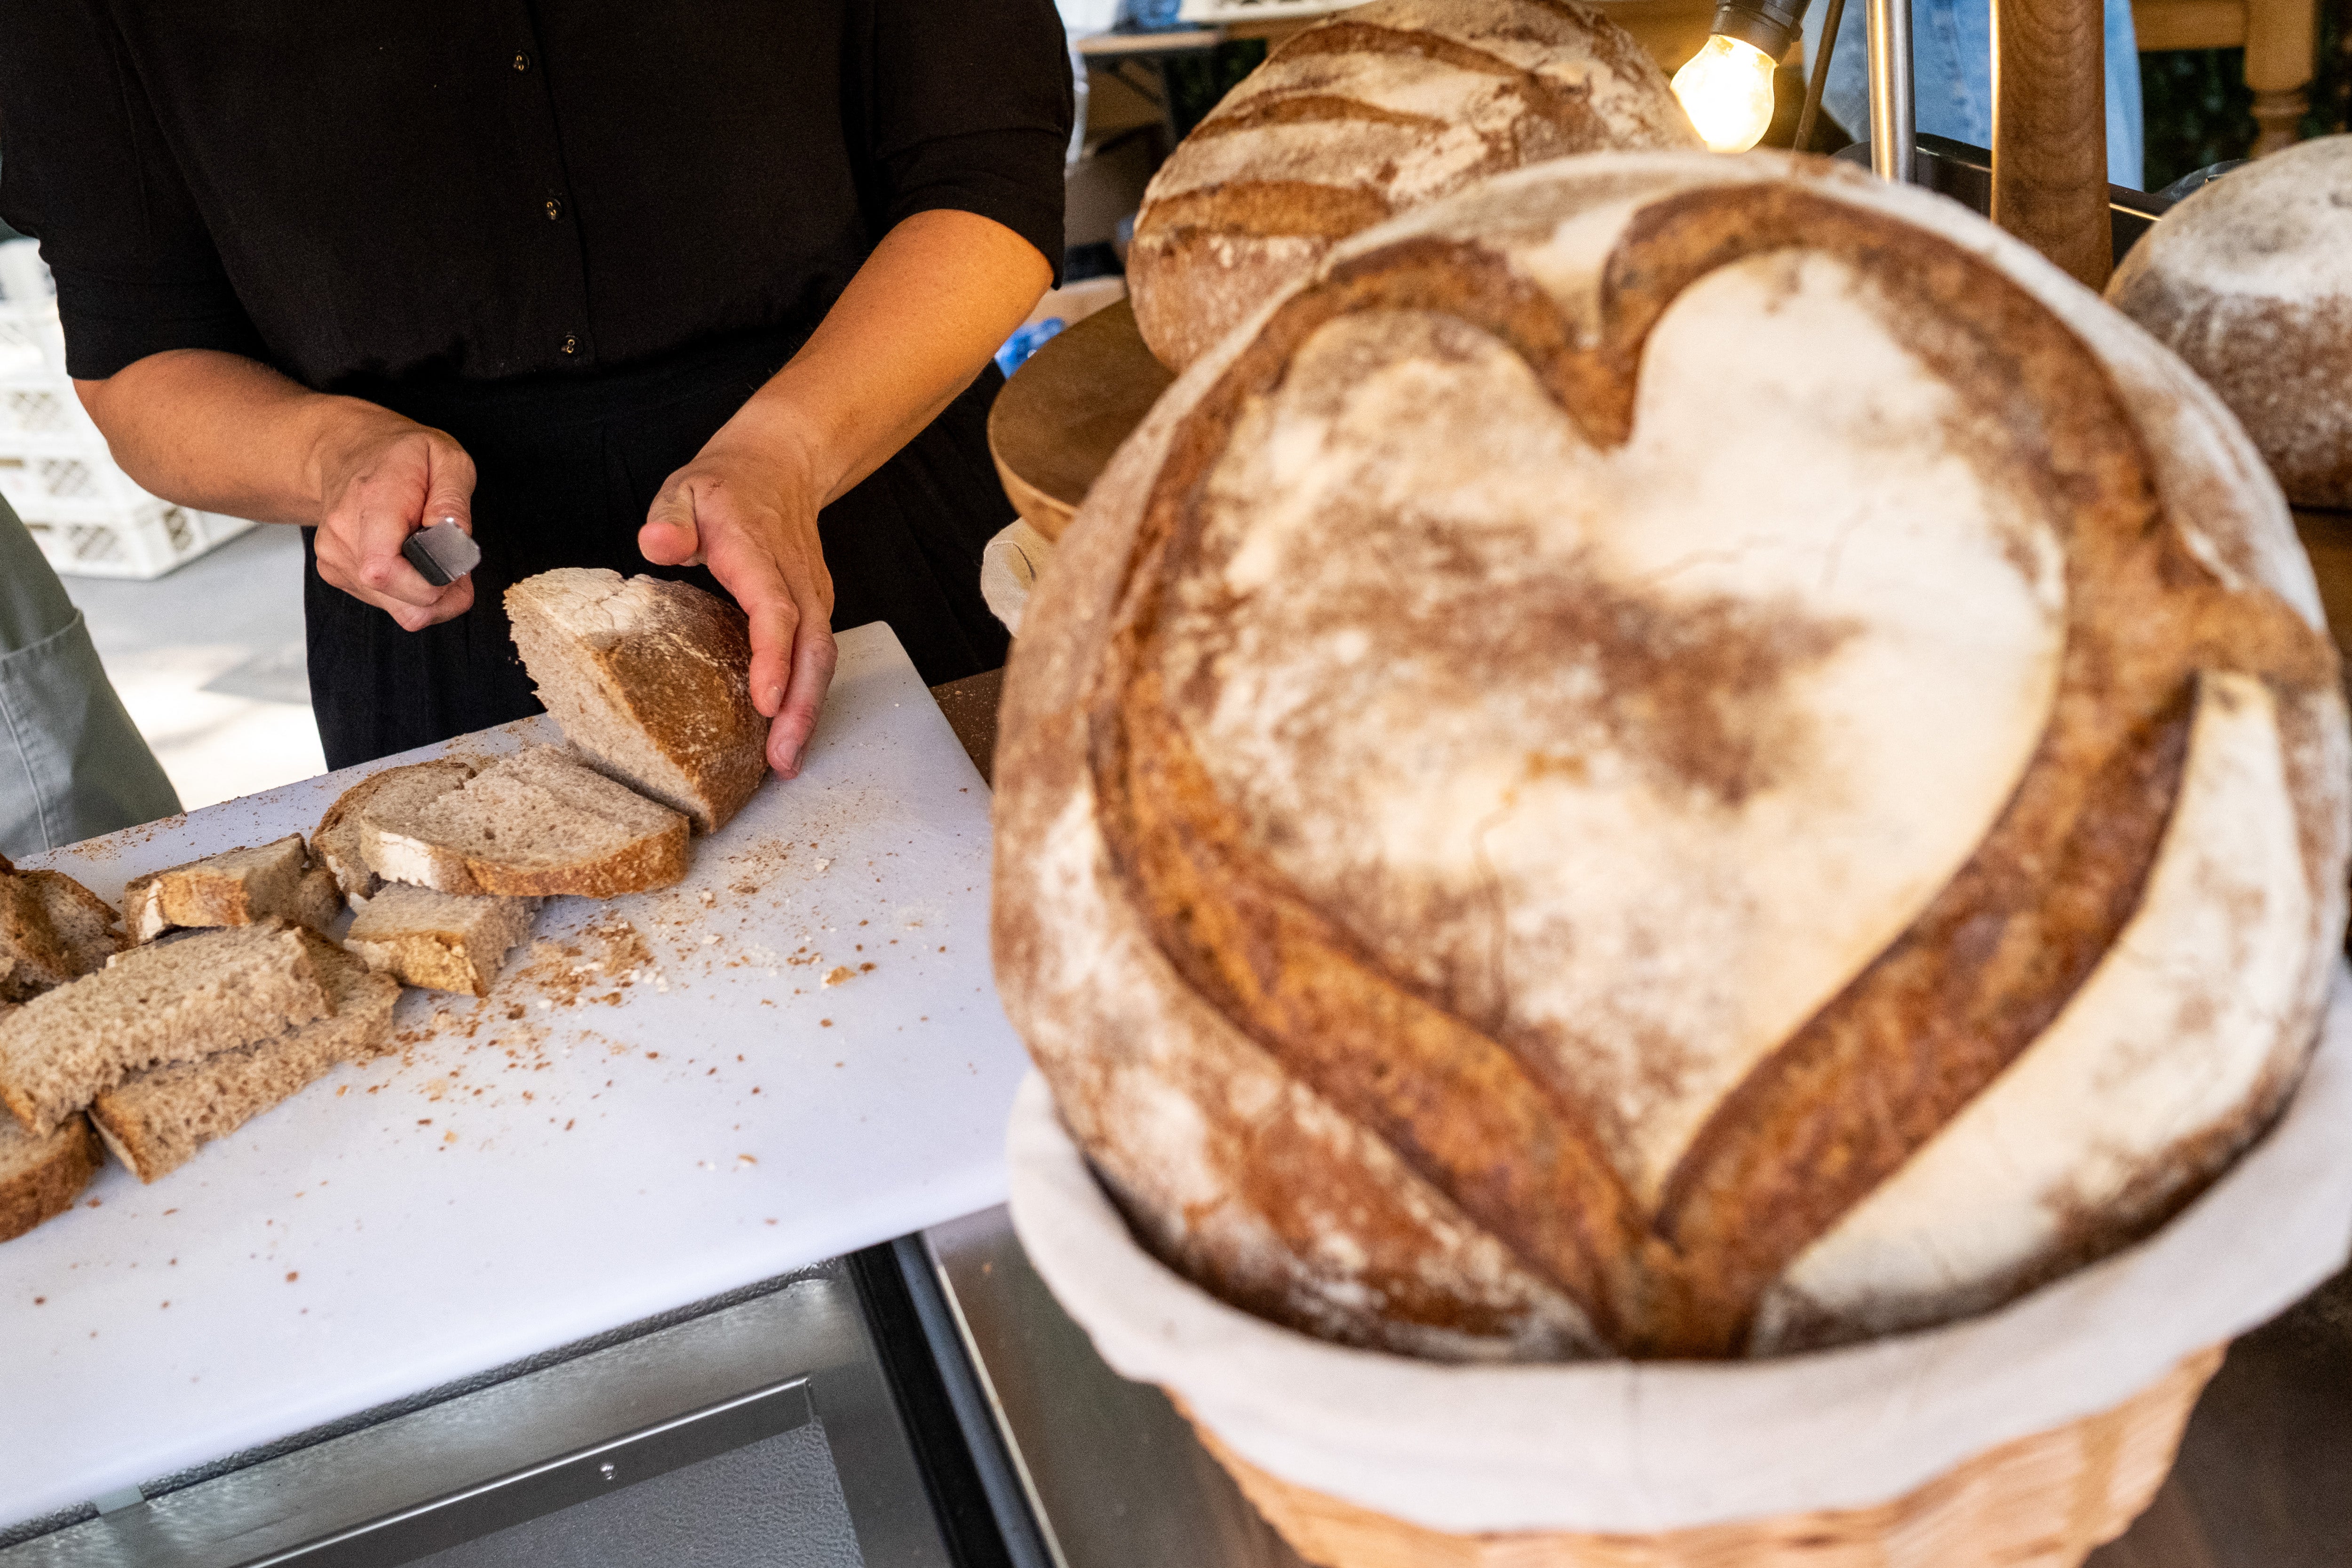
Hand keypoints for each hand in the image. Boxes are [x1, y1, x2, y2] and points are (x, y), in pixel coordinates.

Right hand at [309, 408, 478, 631]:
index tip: (456, 560)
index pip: (385, 571)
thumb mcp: (445, 458)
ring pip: (402, 612)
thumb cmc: (400, 456)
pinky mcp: (336, 574)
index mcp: (372, 503)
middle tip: (456, 560)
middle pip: (405, 604)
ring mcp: (335, 558)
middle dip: (446, 594)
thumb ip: (453, 500)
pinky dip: (410, 592)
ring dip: (431, 594)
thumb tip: (454, 540)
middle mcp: (344, 535)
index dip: (435, 583)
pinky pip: (389, 606)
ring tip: (432, 555)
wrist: (347, 452)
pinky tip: (410, 560)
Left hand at [640, 428, 836, 778]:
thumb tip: (656, 545)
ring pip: (823, 658)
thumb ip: (668, 518)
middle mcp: (797, 579)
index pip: (774, 611)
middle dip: (801, 707)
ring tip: (786, 760)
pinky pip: (819, 656)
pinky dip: (809, 695)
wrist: (782, 464)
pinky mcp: (816, 608)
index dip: (773, 658)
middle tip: (782, 759)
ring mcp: (813, 595)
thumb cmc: (725, 487)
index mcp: (758, 553)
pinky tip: (790, 730)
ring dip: (809, 711)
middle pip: (813, 649)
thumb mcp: (682, 490)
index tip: (765, 701)